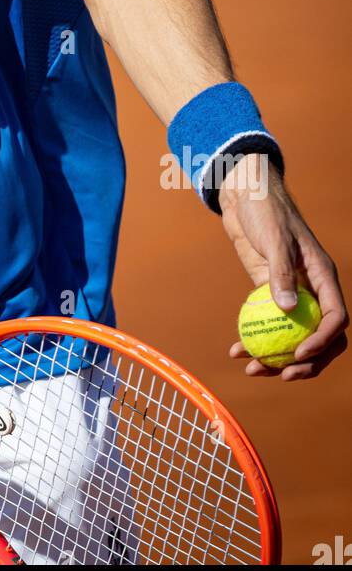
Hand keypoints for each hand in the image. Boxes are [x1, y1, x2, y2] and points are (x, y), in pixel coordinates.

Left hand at [219, 155, 346, 379]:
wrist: (244, 196)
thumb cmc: (265, 210)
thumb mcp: (274, 239)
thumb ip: (281, 273)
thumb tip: (288, 309)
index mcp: (323, 277)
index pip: (335, 317)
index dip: (322, 341)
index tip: (298, 353)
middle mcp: (311, 290)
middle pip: (320, 337)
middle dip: (304, 361)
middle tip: (280, 374)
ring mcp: (290, 294)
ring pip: (292, 336)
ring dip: (276, 358)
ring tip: (252, 369)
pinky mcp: (268, 293)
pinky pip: (267, 325)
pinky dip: (255, 339)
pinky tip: (236, 351)